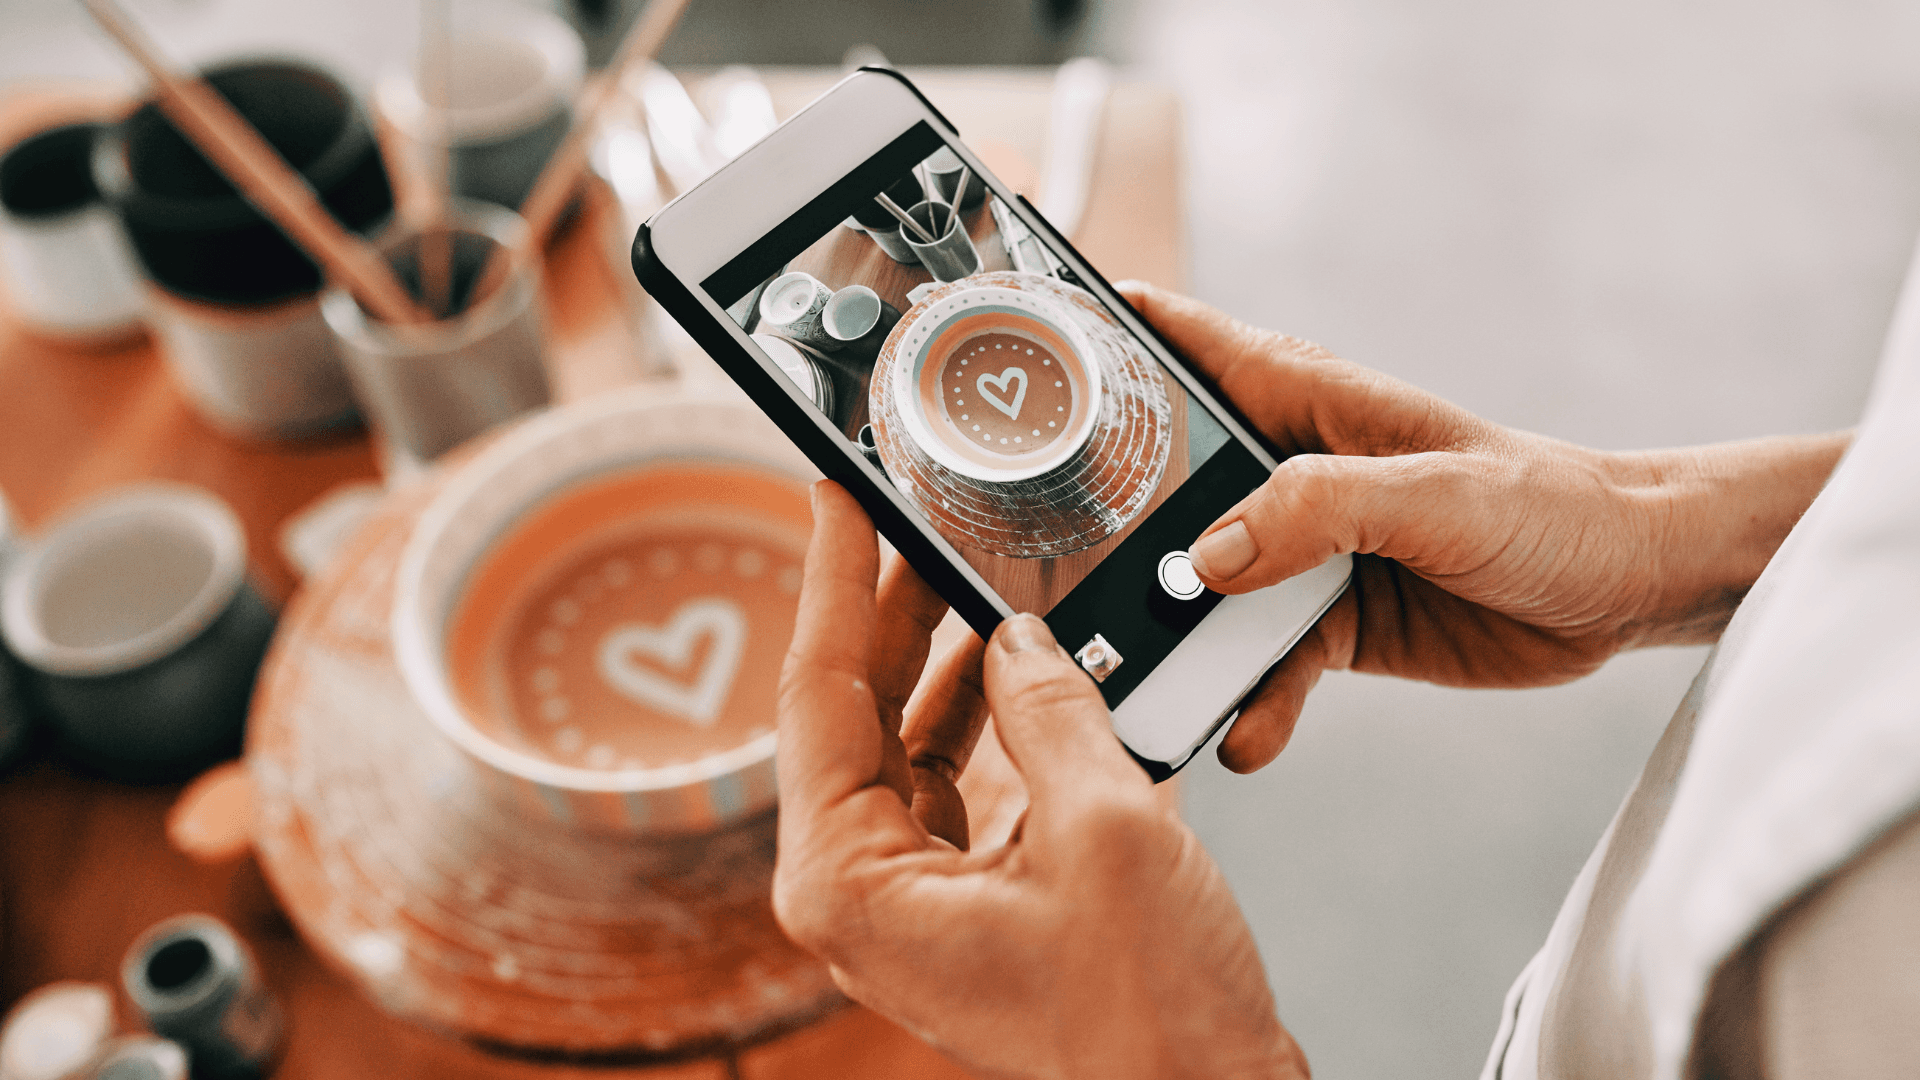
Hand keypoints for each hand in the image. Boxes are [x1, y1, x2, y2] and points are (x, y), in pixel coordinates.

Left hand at [773, 482, 1306, 1079]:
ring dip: (946, 663)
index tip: (835, 494)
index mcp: (848, 881)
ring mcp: (910, 901)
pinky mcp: (964, 905)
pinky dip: (990, 723)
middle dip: (891, 612)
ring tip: (975, 577)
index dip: (833, 580)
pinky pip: (956, 786)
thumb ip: (1050, 708)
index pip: (818, 694)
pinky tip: (1026, 666)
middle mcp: (859, 893)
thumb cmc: (1150, 1018)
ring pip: (907, 744)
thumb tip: (1019, 636)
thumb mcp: (1104, 826)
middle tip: (913, 519)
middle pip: (856, 713)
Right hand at [1116, 281, 1848, 772]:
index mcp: (1303, 401)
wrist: (1631, 586)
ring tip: (1150, 689)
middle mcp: (1287, 472)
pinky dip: (1243, 699)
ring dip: (1172, 640)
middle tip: (1051, 581)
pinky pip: (1257, 663)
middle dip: (1106, 530)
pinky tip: (1244, 732)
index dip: (1096, 339)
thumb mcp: (1434, 492)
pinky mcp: (1326, 621)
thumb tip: (1210, 556)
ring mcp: (1302, 550)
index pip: (1178, 344)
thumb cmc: (1552, 504)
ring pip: (1199, 591)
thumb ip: (1318, 510)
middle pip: (1163, 488)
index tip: (1017, 358)